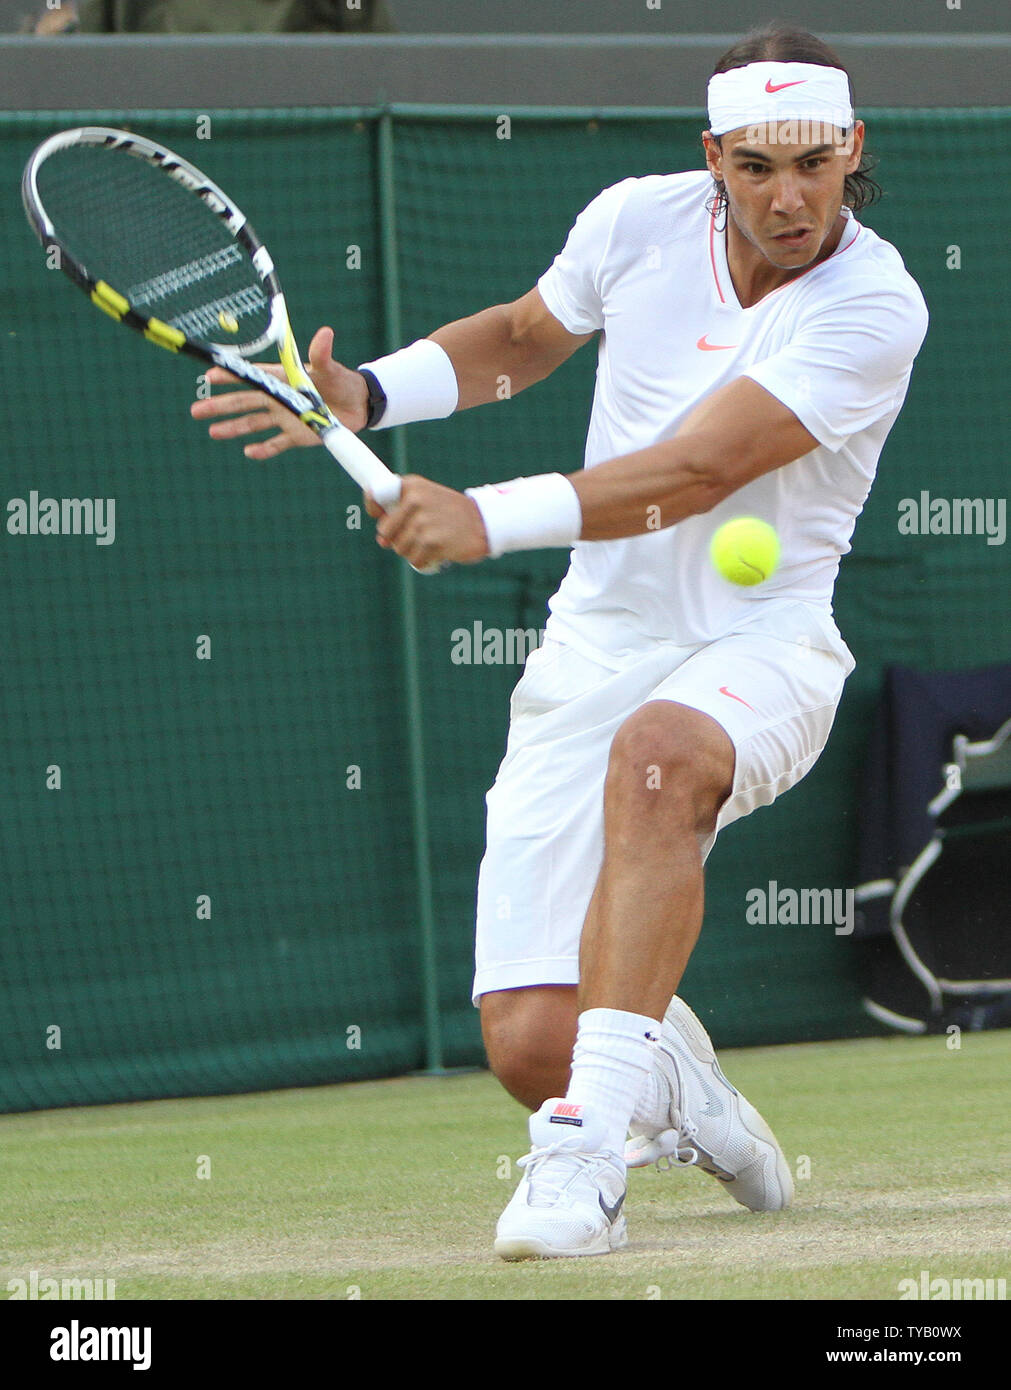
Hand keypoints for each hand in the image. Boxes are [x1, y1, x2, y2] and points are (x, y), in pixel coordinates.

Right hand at [189, 326, 369, 458]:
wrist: (358, 405)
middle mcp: (278, 398)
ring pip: (253, 423)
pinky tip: (248, 452)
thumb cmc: (341, 380)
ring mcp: (285, 418)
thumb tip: (325, 333)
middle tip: (196, 410)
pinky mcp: (297, 435)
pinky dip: (263, 449)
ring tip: (213, 432)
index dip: (230, 377)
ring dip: (233, 428)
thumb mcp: (330, 367)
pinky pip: (276, 444)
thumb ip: (322, 354)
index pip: (251, 376)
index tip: (209, 377)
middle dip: (220, 405)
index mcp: (282, 378)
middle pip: (244, 402)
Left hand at [366, 476, 489, 568]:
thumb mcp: (427, 498)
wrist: (485, 523)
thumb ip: (401, 511)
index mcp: (412, 486)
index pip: (375, 494)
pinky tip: (439, 552)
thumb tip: (382, 540)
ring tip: (433, 540)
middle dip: (398, 539)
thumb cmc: (451, 513)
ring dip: (414, 551)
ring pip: (400, 549)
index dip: (373, 508)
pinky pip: (415, 561)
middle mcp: (415, 500)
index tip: (378, 515)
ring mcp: (423, 522)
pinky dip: (425, 561)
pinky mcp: (432, 542)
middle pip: (385, 533)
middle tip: (420, 534)